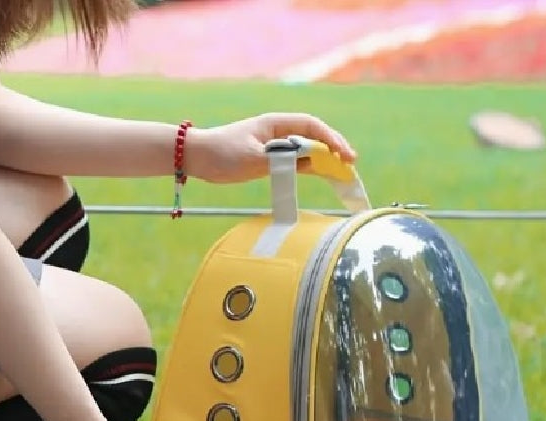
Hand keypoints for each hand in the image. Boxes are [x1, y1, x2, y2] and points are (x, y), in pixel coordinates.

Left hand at [185, 112, 356, 183]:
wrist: (196, 158)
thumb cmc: (221, 154)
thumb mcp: (254, 159)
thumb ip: (283, 160)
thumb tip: (313, 159)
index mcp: (274, 123)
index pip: (311, 126)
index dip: (331, 139)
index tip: (343, 155)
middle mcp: (276, 130)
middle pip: (313, 135)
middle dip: (333, 148)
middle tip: (350, 164)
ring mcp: (273, 143)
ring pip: (305, 147)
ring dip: (324, 157)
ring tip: (341, 170)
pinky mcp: (267, 157)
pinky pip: (295, 158)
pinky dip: (309, 165)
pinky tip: (320, 172)